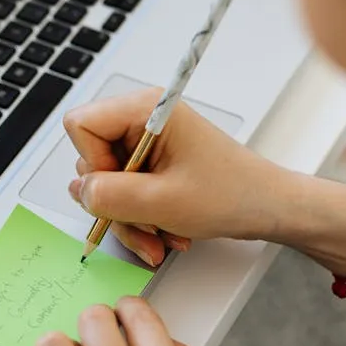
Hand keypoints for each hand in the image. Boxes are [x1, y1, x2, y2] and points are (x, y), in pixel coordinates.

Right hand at [64, 87, 292, 266]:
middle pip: (91, 160)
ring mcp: (145, 143)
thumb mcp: (162, 202)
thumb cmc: (231, 194)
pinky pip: (125, 192)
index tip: (120, 189)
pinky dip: (139, 217)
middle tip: (143, 223)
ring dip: (129, 218)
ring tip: (160, 235)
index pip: (81, 126)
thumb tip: (79, 191)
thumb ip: (110, 195)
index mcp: (145, 109)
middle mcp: (142, 120)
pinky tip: (164, 230)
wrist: (266, 207)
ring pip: (107, 183)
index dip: (92, 164)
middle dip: (114, 202)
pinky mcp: (152, 163)